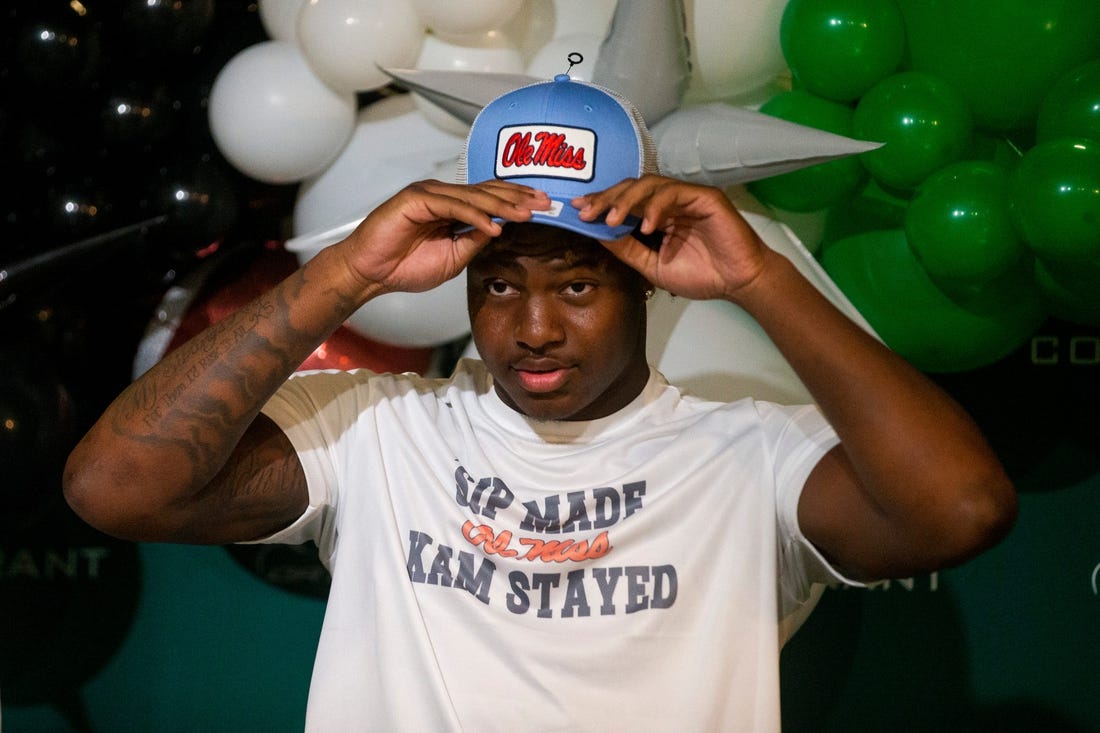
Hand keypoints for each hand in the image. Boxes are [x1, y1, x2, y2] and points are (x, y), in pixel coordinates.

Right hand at [336, 179, 549, 296]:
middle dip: (518, 198)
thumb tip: (500, 231)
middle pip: (487, 191)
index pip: (491, 198)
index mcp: (452, 207)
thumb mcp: (453, 258)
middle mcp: (443, 195)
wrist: (371, 273)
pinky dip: (475, 217)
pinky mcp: (416, 199)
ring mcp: (429, 194)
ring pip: (473, 196)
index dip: (517, 201)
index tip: (543, 207)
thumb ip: (474, 242)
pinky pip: (452, 206)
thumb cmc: (405, 266)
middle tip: (545, 204)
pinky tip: (493, 227)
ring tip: (527, 215)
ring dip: (502, 206)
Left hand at [572, 175, 769, 301]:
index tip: (578, 210)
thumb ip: (628, 250)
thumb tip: (598, 235)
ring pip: (650, 184)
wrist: (739, 282)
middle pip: (632, 187)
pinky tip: (647, 226)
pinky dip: (657, 207)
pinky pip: (675, 193)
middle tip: (587, 211)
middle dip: (607, 198)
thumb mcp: (653, 266)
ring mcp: (687, 197)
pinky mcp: (705, 197)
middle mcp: (670, 201)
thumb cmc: (703, 274)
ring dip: (627, 200)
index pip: (625, 201)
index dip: (602, 202)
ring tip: (611, 219)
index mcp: (658, 215)